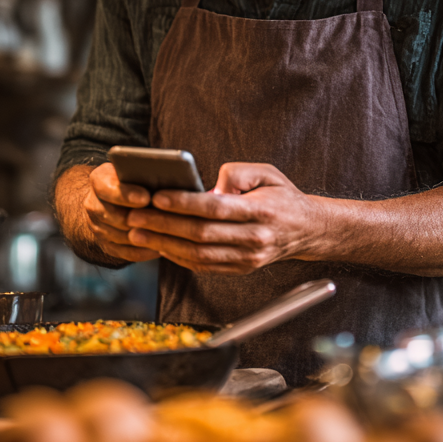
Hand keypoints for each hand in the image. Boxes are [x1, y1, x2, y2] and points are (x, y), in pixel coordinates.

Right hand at [83, 162, 159, 262]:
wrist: (116, 198)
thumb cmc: (135, 178)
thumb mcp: (136, 169)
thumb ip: (145, 171)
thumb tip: (167, 176)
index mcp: (99, 180)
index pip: (108, 188)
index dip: (127, 194)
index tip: (146, 198)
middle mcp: (93, 204)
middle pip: (114, 215)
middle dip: (138, 218)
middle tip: (162, 220)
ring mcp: (97, 227)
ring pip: (121, 236)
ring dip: (143, 236)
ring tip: (166, 235)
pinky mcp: (106, 245)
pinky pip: (125, 252)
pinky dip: (143, 251)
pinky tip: (161, 248)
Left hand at [123, 163, 325, 274]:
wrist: (306, 229)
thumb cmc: (282, 196)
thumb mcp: (267, 172)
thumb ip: (237, 173)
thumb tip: (209, 186)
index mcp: (260, 211)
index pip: (214, 208)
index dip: (183, 204)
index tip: (158, 197)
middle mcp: (254, 238)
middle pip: (200, 234)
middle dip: (163, 225)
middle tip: (136, 217)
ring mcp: (247, 258)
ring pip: (198, 255)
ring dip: (164, 245)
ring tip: (138, 234)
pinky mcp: (241, 269)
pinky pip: (203, 266)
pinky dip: (178, 258)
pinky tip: (160, 246)